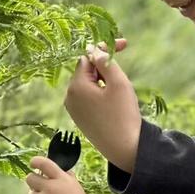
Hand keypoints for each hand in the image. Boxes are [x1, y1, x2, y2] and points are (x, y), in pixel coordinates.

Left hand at [26, 157, 104, 193]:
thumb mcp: (76, 186)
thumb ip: (66, 176)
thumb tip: (59, 170)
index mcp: (61, 179)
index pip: (43, 163)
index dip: (35, 161)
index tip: (33, 164)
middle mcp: (50, 188)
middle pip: (30, 178)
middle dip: (34, 182)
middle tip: (41, 189)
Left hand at [64, 37, 141, 171]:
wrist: (125, 149)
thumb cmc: (123, 115)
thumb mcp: (119, 84)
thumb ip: (106, 62)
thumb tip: (94, 49)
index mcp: (76, 86)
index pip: (88, 58)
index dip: (105, 50)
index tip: (124, 44)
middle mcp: (69, 97)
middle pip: (87, 72)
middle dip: (105, 69)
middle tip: (125, 77)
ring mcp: (73, 110)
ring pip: (89, 86)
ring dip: (104, 83)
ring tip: (121, 96)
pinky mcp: (81, 120)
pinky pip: (89, 99)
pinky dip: (101, 96)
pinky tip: (115, 107)